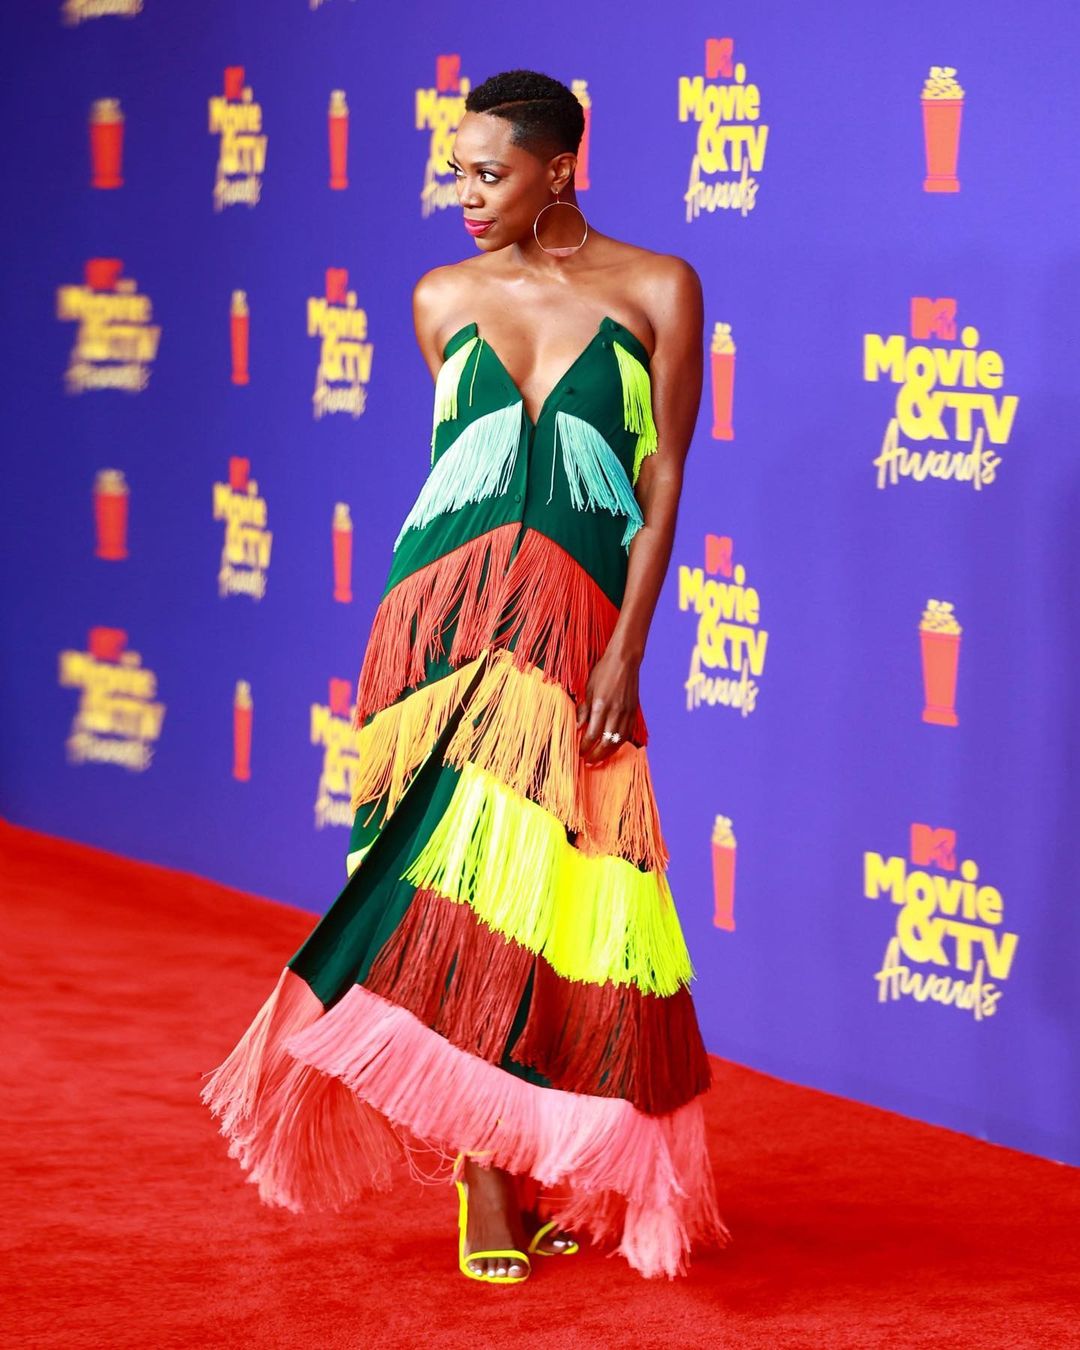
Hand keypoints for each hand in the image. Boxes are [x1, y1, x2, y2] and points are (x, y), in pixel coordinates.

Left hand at [576, 646, 640, 765]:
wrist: (624, 660)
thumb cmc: (603, 671)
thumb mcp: (587, 688)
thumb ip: (583, 709)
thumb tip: (578, 727)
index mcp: (601, 705)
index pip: (592, 734)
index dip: (585, 746)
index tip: (579, 751)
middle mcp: (615, 711)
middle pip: (606, 742)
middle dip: (596, 755)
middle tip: (587, 761)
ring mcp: (626, 712)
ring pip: (619, 741)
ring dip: (608, 753)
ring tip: (599, 759)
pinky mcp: (633, 712)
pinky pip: (627, 733)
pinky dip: (619, 743)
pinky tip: (612, 747)